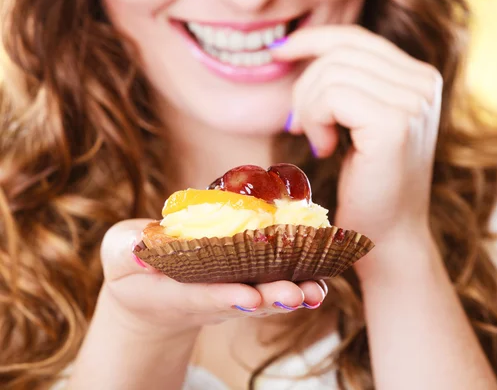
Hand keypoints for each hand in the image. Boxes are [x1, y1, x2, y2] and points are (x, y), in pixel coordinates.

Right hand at [100, 219, 327, 339]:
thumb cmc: (134, 267)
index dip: (225, 297)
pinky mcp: (247, 283)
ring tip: (317, 289)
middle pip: (245, 301)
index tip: (248, 297)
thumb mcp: (120, 254)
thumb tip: (144, 250)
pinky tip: (321, 275)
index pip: (203, 296)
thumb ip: (128, 250)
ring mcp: (232, 294)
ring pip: (266, 297)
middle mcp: (211, 298)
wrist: (153, 292)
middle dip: (271, 298)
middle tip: (298, 295)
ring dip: (293, 294)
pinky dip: (298, 280)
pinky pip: (274, 283)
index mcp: (177, 292)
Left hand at [272, 25, 441, 276]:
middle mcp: (424, 84)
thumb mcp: (358, 122)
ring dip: (309, 109)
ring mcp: (414, 102)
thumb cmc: (367, 185)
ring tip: (317, 142)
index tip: (280, 52)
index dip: (314, 40)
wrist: (386, 237)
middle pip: (341, 53)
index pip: (357, 40)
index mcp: (419, 79)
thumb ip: (348, 83)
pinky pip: (332, 96)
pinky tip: (324, 149)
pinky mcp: (395, 124)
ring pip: (332, 73)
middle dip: (305, 87)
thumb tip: (297, 47)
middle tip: (299, 126)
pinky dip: (315, 121)